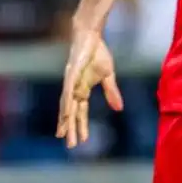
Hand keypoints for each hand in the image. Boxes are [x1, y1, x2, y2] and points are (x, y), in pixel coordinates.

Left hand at [56, 27, 123, 148]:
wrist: (90, 36)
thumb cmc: (97, 53)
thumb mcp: (108, 76)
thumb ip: (111, 92)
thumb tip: (119, 109)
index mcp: (82, 90)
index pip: (81, 112)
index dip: (81, 126)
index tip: (83, 141)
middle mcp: (73, 89)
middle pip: (71, 113)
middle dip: (70, 129)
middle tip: (69, 146)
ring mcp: (71, 82)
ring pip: (67, 105)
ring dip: (65, 121)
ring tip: (63, 135)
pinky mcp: (71, 73)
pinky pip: (68, 91)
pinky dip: (66, 103)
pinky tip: (65, 114)